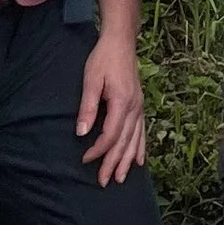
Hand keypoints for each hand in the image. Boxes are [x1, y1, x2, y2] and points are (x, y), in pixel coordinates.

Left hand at [76, 33, 147, 186]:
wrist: (121, 42)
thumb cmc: (104, 59)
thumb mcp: (91, 80)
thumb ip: (87, 107)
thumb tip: (81, 132)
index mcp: (122, 102)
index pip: (111, 134)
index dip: (98, 149)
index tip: (85, 158)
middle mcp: (134, 107)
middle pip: (124, 141)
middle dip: (114, 163)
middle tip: (104, 182)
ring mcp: (139, 106)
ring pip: (135, 139)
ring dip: (127, 160)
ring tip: (120, 178)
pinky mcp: (139, 105)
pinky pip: (142, 131)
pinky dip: (140, 147)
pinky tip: (139, 160)